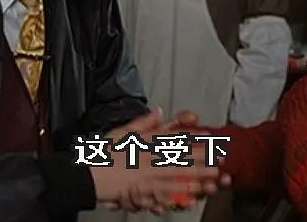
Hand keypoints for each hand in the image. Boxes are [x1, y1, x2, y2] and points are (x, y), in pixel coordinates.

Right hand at [94, 109, 228, 213]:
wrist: (87, 173)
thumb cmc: (103, 152)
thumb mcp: (122, 131)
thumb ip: (142, 122)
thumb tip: (159, 111)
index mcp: (144, 140)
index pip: (173, 136)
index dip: (193, 136)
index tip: (208, 135)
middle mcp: (148, 156)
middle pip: (179, 155)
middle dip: (201, 156)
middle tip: (219, 157)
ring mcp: (145, 173)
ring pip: (176, 174)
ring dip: (195, 175)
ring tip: (212, 176)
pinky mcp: (141, 189)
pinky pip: (163, 191)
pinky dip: (178, 193)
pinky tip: (191, 194)